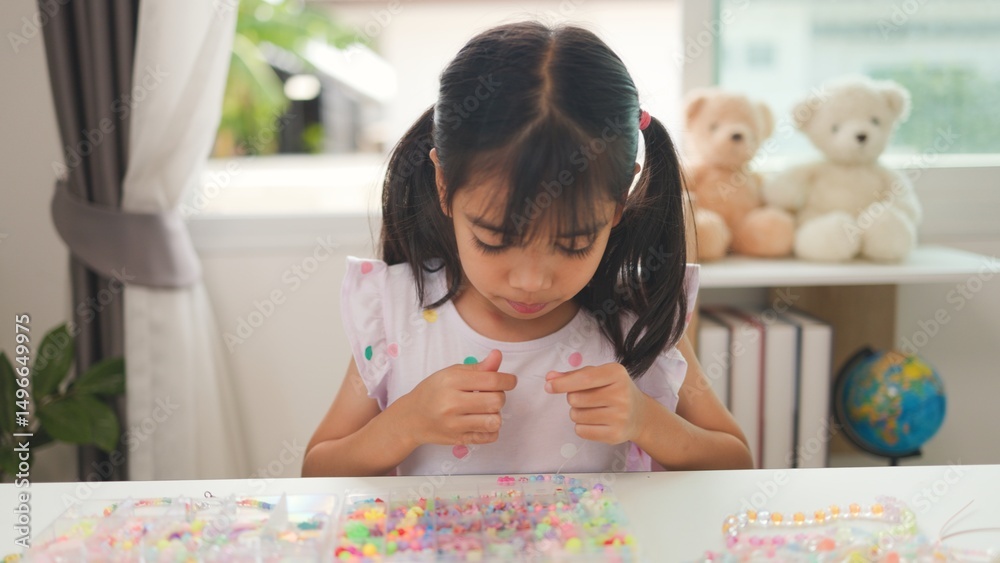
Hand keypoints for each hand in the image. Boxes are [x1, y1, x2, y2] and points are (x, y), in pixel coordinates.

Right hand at [398, 349, 516, 447]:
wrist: (412, 418)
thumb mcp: (452, 373)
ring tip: (486, 410)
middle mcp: (452, 403)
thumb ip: (478, 367)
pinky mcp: (459, 439)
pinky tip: (482, 422)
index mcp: (451, 381)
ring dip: (496, 414)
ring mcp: (455, 424)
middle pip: (496, 401)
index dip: (508, 380)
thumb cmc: (434, 391)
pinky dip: (491, 429)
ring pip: (495, 421)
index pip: (492, 380)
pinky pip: (489, 437)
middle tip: (491, 395)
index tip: (509, 381)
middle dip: (500, 397)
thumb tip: (498, 355)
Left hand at [545, 362, 648, 444]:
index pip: (585, 378)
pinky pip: (581, 431)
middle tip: (587, 398)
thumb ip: (573, 375)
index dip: (563, 383)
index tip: (548, 385)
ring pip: (576, 415)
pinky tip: (595, 422)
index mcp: (616, 373)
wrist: (640, 415)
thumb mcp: (598, 376)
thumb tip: (549, 378)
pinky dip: (582, 426)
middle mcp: (621, 394)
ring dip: (577, 413)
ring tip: (593, 410)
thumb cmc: (613, 390)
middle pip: (575, 398)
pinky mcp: (615, 435)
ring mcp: (620, 416)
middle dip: (573, 398)